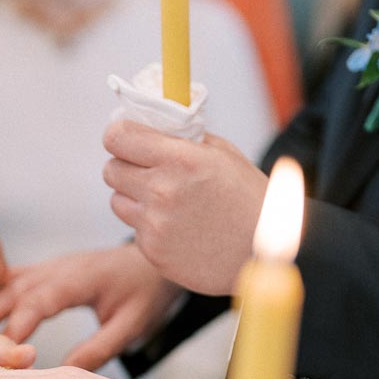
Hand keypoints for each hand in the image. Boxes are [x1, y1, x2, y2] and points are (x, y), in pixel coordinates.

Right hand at [0, 245, 180, 369]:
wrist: (155, 260)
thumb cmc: (148, 293)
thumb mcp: (131, 324)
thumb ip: (99, 347)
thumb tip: (63, 372)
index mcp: (75, 281)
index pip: (35, 304)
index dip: (11, 331)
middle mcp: (55, 270)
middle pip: (8, 294)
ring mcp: (47, 267)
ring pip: (2, 287)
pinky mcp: (45, 270)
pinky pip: (8, 282)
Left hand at [103, 122, 268, 294]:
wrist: (268, 253)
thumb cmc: (251, 201)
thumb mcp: (224, 155)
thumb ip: (184, 138)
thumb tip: (151, 125)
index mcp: (181, 160)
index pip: (118, 137)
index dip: (119, 134)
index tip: (126, 138)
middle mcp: (162, 191)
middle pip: (110, 169)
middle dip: (125, 165)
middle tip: (146, 169)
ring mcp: (155, 225)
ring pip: (117, 200)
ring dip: (133, 197)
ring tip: (165, 200)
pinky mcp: (153, 252)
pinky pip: (134, 229)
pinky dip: (148, 225)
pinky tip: (178, 226)